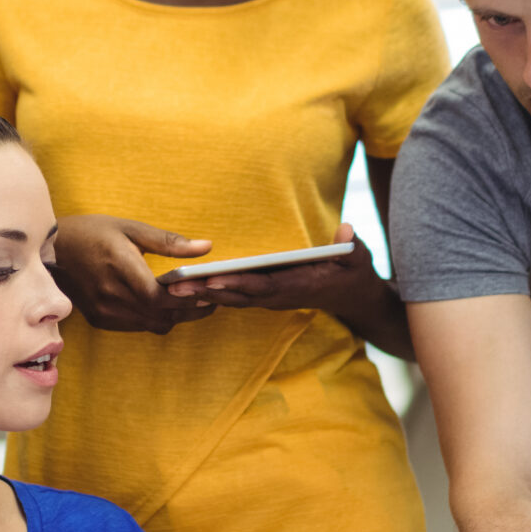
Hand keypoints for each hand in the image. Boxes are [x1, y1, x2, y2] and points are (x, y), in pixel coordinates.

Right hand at [54, 215, 217, 334]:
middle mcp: (110, 294)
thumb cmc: (92, 233)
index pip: (158, 296)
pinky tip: (163, 305)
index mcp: (119, 266)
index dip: (186, 299)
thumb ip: (169, 242)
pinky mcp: (100, 320)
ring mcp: (103, 310)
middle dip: (189, 311)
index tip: (208, 293)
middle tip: (210, 300)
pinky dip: (155, 319)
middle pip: (160, 315)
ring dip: (174, 316)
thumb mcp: (130, 228)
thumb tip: (206, 247)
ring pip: (152, 325)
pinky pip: (138, 327)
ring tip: (191, 302)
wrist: (51, 251)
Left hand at [159, 224, 383, 316]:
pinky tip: (187, 289)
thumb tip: (346, 232)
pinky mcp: (266, 298)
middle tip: (174, 286)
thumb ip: (351, 245)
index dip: (237, 283)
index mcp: (299, 286)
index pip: (263, 286)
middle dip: (206, 291)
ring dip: (202, 294)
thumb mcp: (359, 258)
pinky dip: (212, 294)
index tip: (212, 278)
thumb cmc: (354, 273)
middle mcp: (280, 297)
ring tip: (171, 288)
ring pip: (232, 299)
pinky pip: (235, 298)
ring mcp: (272, 299)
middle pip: (238, 295)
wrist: (354, 298)